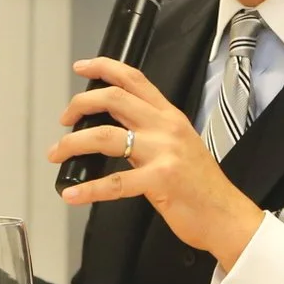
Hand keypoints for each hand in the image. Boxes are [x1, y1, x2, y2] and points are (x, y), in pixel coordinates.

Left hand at [48, 58, 262, 268]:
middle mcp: (166, 127)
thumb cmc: (202, 185)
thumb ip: (151, 132)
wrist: (226, 216)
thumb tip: (114, 129)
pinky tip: (72, 194)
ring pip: (106, 135)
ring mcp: (164, 153)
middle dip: (80, 104)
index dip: (104, 68)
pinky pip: (115, 182)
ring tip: (57, 154)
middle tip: (63, 120)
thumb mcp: (179, 146)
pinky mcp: (160, 181)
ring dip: (73, 143)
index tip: (81, 67)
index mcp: (170, 116)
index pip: (134, 79)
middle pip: (114, 99)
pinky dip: (88, 189)